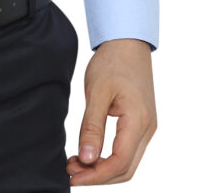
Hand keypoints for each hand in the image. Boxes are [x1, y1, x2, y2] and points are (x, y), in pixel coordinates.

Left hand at [66, 38, 156, 184]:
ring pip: (127, 162)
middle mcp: (147, 129)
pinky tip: (90, 152)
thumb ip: (92, 127)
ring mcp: (146, 127)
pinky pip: (127, 149)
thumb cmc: (113, 61)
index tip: (73, 176)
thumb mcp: (97, 92)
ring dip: (103, 168)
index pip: (119, 163)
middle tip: (71, 172)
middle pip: (125, 169)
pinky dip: (109, 157)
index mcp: (138, 122)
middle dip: (98, 176)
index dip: (95, 175)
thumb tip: (86, 159)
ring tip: (77, 163)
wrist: (128, 42)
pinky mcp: (141, 122)